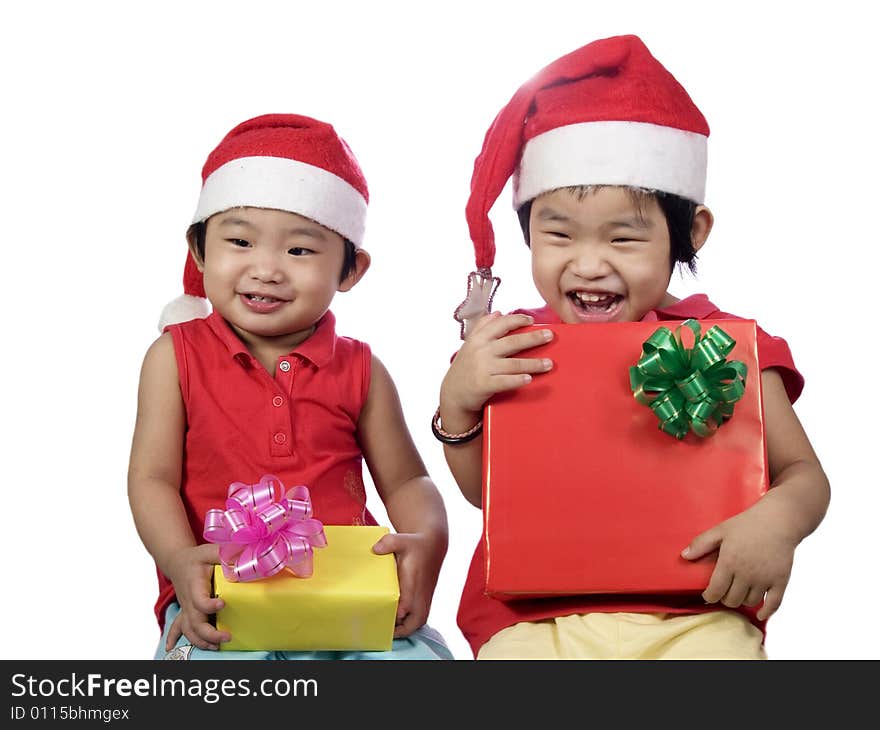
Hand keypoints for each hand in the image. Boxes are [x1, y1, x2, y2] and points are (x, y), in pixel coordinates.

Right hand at [164, 543, 229, 650]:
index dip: (209, 605)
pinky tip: (172, 648)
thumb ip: (225, 555)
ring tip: (216, 646)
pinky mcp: (186, 613)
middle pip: (195, 622)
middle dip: (210, 633)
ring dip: (201, 641)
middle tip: (228, 636)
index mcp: (195, 586)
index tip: (222, 603)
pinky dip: (174, 639)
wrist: (177, 562)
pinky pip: (178, 629)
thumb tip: (244, 559)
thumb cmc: (196, 558)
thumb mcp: (209, 552)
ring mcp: (186, 609)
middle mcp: (188, 601)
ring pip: (188, 630)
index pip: (199, 600)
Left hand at [372, 531, 444, 637]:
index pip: (408, 604)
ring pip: (419, 620)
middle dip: (403, 630)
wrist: (433, 544)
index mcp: (414, 581)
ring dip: (406, 628)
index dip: (398, 614)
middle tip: (385, 630)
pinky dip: (409, 623)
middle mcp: (421, 592)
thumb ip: (389, 542)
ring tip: (389, 629)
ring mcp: (425, 597)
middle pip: (417, 620)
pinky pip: (419, 616)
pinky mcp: (425, 598)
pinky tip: (396, 622)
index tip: (386, 619)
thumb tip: (375, 549)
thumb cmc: (415, 544)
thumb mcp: (402, 539)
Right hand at [440, 312, 552, 418]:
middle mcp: (481, 351)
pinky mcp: (484, 385)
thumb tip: (499, 313)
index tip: (532, 320)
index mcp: (478, 339)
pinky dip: (517, 380)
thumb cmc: (465, 368)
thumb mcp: (469, 344)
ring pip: (513, 363)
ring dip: (533, 363)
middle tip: (549, 336)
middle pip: (512, 342)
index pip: (500, 324)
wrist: (453, 394)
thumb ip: (483, 327)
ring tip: (549, 364)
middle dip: (533, 338)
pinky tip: (529, 379)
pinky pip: (504, 382)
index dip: (517, 320)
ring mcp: (482, 368)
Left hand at [681, 496, 799, 620]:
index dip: (709, 596)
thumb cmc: (747, 524)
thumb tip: (684, 556)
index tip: (708, 595)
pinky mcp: (781, 581)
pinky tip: (760, 614)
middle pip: (732, 600)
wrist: (778, 520)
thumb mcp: (720, 530)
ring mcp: (765, 579)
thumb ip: (701, 543)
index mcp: (729, 562)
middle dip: (725, 598)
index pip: (716, 591)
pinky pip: (773, 604)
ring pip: (750, 602)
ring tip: (739, 593)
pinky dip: (766, 612)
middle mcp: (747, 574)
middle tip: (724, 592)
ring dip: (742, 601)